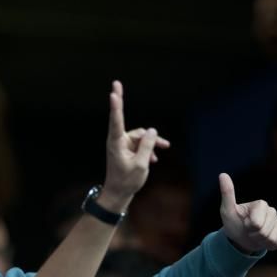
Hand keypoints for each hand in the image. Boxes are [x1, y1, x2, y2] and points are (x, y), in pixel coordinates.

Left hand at [102, 81, 170, 203]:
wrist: (119, 194)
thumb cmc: (127, 181)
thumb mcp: (141, 164)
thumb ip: (148, 146)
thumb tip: (153, 131)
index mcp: (116, 143)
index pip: (116, 121)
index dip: (116, 106)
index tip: (113, 93)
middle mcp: (117, 141)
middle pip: (129, 124)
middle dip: (126, 107)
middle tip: (116, 82)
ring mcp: (122, 145)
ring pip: (140, 136)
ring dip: (151, 142)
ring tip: (162, 151)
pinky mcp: (126, 149)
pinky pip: (140, 144)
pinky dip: (148, 149)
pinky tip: (155, 159)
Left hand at [218, 173, 276, 253]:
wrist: (239, 238)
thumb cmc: (233, 223)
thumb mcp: (227, 210)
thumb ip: (227, 193)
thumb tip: (222, 174)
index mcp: (261, 204)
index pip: (257, 223)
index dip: (249, 227)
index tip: (244, 223)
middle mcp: (273, 211)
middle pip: (264, 231)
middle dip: (253, 235)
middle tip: (248, 231)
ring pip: (271, 238)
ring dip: (259, 241)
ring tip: (254, 235)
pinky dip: (268, 245)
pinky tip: (262, 240)